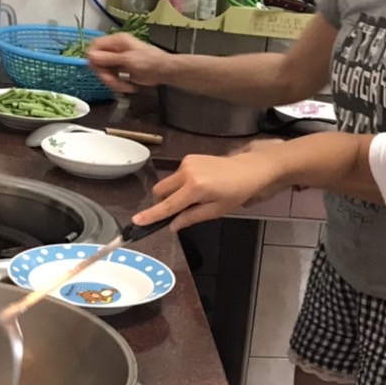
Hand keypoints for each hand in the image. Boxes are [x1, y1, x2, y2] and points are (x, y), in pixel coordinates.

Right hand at [87, 33, 168, 92]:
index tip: (97, 69)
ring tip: (125, 86)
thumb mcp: (128, 60)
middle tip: (113, 82)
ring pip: (104, 71)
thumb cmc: (150, 61)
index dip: (93, 58)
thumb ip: (109, 58)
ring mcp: (117, 59)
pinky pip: (112, 77)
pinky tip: (127, 86)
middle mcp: (115, 48)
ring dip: (112, 81)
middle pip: (98, 61)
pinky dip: (117, 84)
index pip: (95, 46)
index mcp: (116, 41)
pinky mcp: (121, 70)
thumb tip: (90, 55)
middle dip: (105, 74)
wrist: (164, 71)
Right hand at [132, 152, 281, 231]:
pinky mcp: (189, 158)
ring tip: (195, 199)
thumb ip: (190, 218)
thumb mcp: (215, 211)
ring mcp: (187, 163)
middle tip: (176, 213)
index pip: (168, 205)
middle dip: (162, 203)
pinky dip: (180, 185)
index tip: (136, 221)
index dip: (152, 215)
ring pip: (168, 184)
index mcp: (195, 188)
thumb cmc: (235, 193)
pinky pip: (176, 176)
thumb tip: (172, 226)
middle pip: (160, 191)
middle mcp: (187, 172)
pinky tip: (198, 187)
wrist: (249, 169)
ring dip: (173, 194)